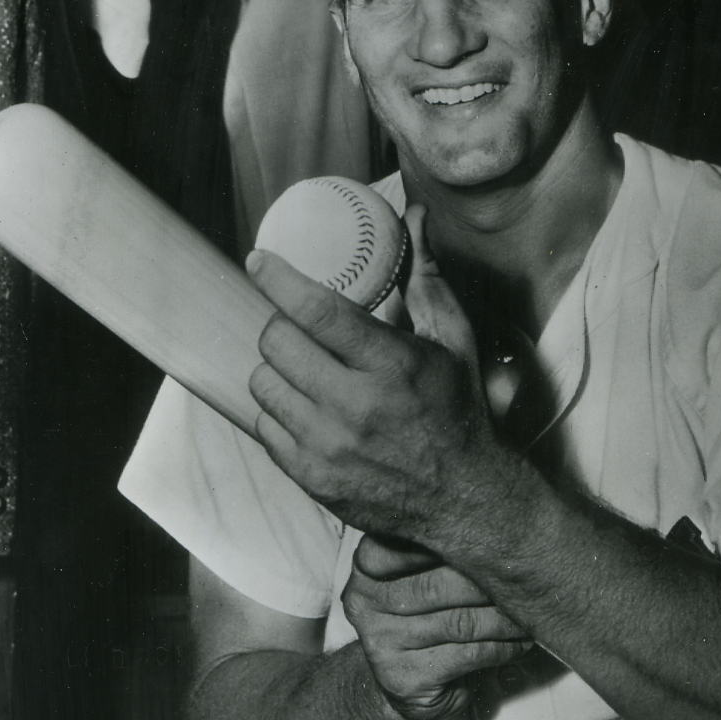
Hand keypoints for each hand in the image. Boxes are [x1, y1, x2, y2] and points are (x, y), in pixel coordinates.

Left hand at [247, 205, 522, 551]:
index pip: (317, 311)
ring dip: (277, 370)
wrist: (462, 500)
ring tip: (304, 371)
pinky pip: (263, 426)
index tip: (258, 260)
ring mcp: (328, 446)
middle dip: (282, 326)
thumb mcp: (455, 342)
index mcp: (393, 365)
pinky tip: (305, 409)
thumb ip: (428, 279)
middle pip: (278, 343)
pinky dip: (278, 412)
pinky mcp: (310, 477)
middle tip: (298, 328)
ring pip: (263, 383)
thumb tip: (416, 219)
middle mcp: (356, 406)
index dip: (279, 279)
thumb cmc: (457, 412)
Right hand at [343, 535, 532, 719]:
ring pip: (459, 622)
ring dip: (504, 619)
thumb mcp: (420, 575)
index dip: (455, 543)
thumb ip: (440, 550)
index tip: (496, 541)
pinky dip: (503, 648)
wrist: (404, 682)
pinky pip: (468, 655)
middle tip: (526, 579)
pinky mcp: (404, 677)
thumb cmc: (424, 616)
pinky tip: (520, 642)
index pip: (408, 542)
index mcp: (366, 567)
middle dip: (489, 584)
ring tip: (530, 613)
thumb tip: (501, 528)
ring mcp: (381, 642)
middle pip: (438, 585)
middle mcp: (365, 602)